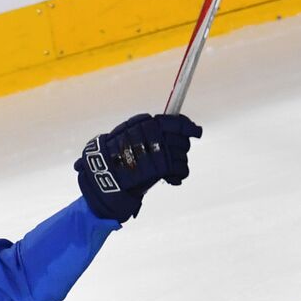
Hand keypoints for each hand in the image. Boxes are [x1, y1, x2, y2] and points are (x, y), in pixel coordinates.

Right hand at [74, 113, 202, 222]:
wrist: (105, 174)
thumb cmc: (117, 155)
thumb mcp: (129, 134)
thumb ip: (151, 130)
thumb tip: (181, 126)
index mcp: (144, 123)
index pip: (174, 121)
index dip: (188, 127)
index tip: (196, 131)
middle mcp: (152, 134)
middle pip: (181, 139)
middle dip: (182, 148)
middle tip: (177, 155)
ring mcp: (157, 149)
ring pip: (182, 154)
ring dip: (180, 163)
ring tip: (171, 170)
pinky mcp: (160, 167)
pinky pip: (180, 168)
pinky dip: (179, 174)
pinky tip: (173, 179)